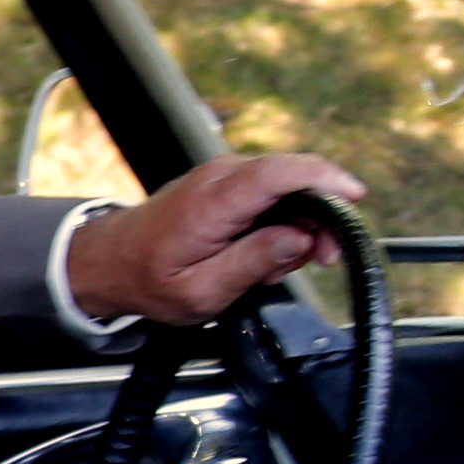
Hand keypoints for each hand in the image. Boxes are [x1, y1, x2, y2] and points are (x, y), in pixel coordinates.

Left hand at [64, 150, 366, 327]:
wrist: (110, 263)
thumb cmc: (148, 279)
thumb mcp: (202, 290)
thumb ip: (252, 262)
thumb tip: (299, 239)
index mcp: (212, 202)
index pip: (278, 173)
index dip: (323, 179)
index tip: (353, 197)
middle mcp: (219, 177)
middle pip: (293, 178)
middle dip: (321, 216)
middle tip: (323, 259)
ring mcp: (223, 176)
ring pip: (287, 188)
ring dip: (300, 224)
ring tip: (276, 267)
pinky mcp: (227, 183)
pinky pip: (271, 193)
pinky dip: (282, 221)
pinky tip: (266, 253)